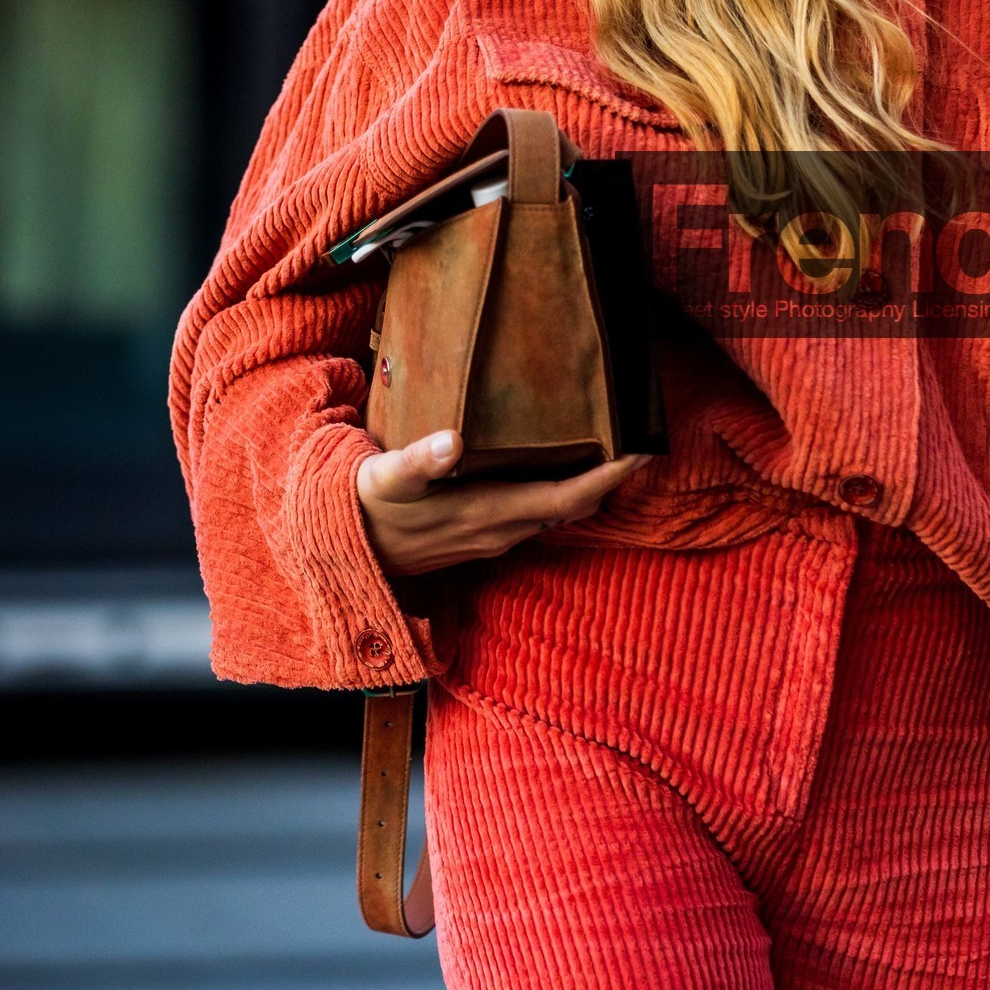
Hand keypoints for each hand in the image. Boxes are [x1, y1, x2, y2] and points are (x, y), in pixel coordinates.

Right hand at [357, 429, 649, 576]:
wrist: (347, 549)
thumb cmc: (369, 504)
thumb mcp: (388, 477)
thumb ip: (420, 459)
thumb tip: (453, 441)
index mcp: (488, 512)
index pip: (567, 498)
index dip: (608, 478)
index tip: (641, 452)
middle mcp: (500, 530)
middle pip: (573, 507)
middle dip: (610, 479)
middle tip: (638, 440)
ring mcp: (494, 538)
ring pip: (557, 514)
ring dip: (587, 487)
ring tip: (610, 449)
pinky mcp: (484, 537)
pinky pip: (537, 516)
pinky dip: (561, 492)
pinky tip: (562, 467)